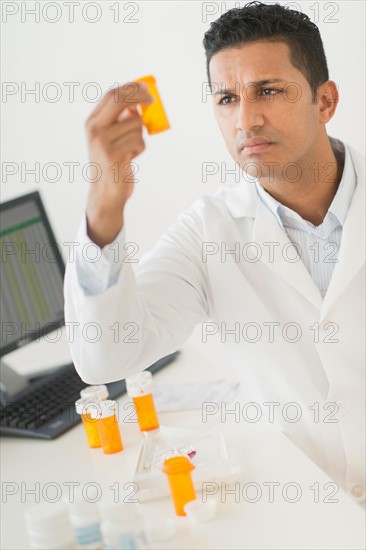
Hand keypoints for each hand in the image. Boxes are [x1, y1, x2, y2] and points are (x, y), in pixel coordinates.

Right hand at [85, 82, 153, 246]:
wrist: (105, 192)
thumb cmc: (112, 163)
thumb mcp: (111, 138)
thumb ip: (120, 120)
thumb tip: (138, 102)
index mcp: (92, 122)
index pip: (112, 95)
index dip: (131, 87)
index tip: (146, 87)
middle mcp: (95, 129)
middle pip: (121, 100)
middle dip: (140, 97)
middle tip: (153, 101)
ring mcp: (103, 141)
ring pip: (135, 123)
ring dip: (140, 135)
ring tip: (132, 149)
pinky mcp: (114, 154)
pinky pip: (138, 140)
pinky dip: (140, 148)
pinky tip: (131, 158)